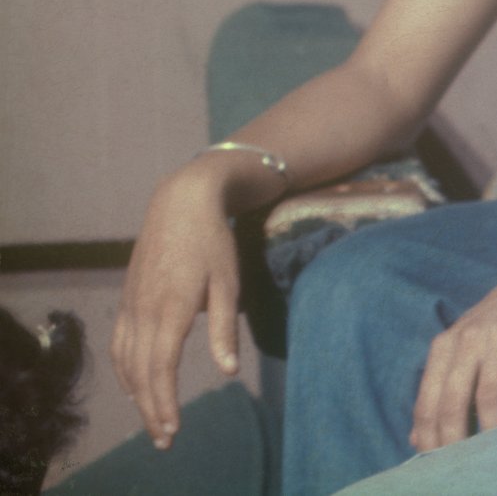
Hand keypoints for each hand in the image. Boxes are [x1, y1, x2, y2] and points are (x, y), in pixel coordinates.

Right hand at [111, 164, 244, 448]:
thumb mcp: (229, 282)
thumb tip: (227, 371)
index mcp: (171, 308)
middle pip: (141, 373)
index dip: (164, 402)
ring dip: (137, 395)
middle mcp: (144, 311)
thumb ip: (225, 328)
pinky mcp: (127, 299)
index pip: (161, 368)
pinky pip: (119, 344)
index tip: (172, 430)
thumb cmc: (213, 242)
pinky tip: (135, 385)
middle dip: (151, 410)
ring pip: (126, 362)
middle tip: (164, 441)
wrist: (180, 203)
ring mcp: (130, 305)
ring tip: (151, 421)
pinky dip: (125, 371)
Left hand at [409, 266, 496, 450]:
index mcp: (447, 344)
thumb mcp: (469, 347)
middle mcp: (471, 337)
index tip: (437, 466)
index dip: (430, 438)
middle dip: (456, 442)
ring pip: (491, 395)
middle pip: (454, 401)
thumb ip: (442, 387)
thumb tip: (416, 438)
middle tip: (465, 470)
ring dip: (496, 431)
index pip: (428, 401)